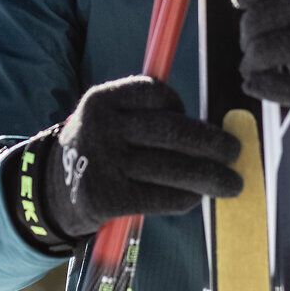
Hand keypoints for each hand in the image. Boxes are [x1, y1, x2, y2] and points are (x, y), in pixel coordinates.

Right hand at [25, 75, 241, 243]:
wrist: (53, 191)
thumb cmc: (100, 149)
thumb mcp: (109, 118)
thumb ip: (148, 116)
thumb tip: (213, 130)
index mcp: (102, 99)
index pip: (156, 93)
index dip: (181, 107)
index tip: (194, 121)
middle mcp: (101, 127)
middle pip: (172, 132)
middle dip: (212, 143)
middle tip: (236, 152)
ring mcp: (104, 163)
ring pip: (173, 167)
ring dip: (210, 177)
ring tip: (232, 184)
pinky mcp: (108, 197)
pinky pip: (163, 197)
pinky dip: (186, 198)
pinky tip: (196, 197)